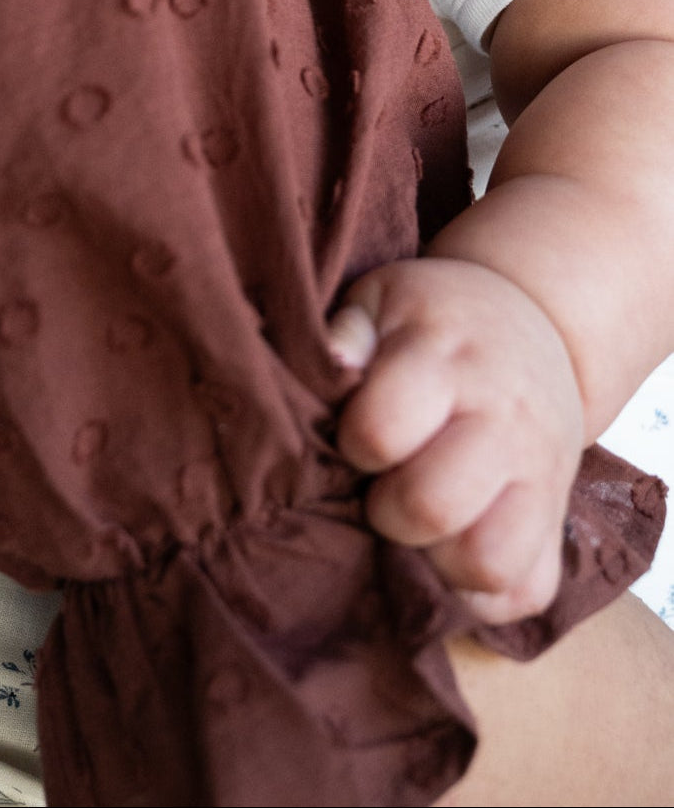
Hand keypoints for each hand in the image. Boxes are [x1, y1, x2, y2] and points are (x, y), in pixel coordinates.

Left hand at [330, 257, 584, 624]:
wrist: (527, 328)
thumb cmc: (430, 322)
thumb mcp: (383, 299)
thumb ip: (346, 331)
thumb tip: (334, 361)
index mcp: (447, 360)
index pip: (382, 430)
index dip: (353, 444)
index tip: (355, 436)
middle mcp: (503, 422)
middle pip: (431, 507)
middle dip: (384, 511)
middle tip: (379, 487)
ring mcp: (540, 476)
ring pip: (488, 564)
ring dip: (435, 561)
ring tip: (415, 527)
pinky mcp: (558, 522)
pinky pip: (526, 593)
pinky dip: (479, 593)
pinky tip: (448, 550)